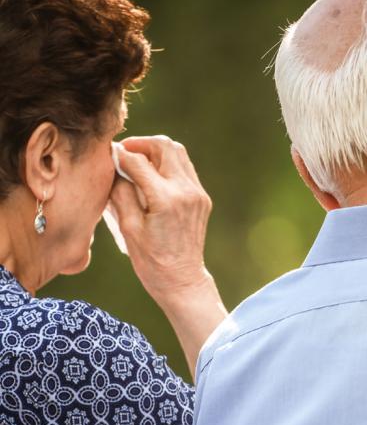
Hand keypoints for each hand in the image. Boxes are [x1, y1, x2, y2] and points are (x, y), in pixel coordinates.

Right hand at [108, 135, 225, 377]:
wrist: (181, 280)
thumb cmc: (150, 260)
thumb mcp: (127, 227)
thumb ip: (121, 191)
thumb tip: (115, 165)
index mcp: (165, 199)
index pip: (139, 161)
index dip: (120, 154)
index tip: (106, 152)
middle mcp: (187, 191)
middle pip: (165, 146)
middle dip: (142, 144)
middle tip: (123, 152)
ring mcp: (198, 194)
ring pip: (179, 153)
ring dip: (156, 151)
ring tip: (136, 160)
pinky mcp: (202, 198)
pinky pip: (185, 169)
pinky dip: (168, 164)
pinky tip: (151, 174)